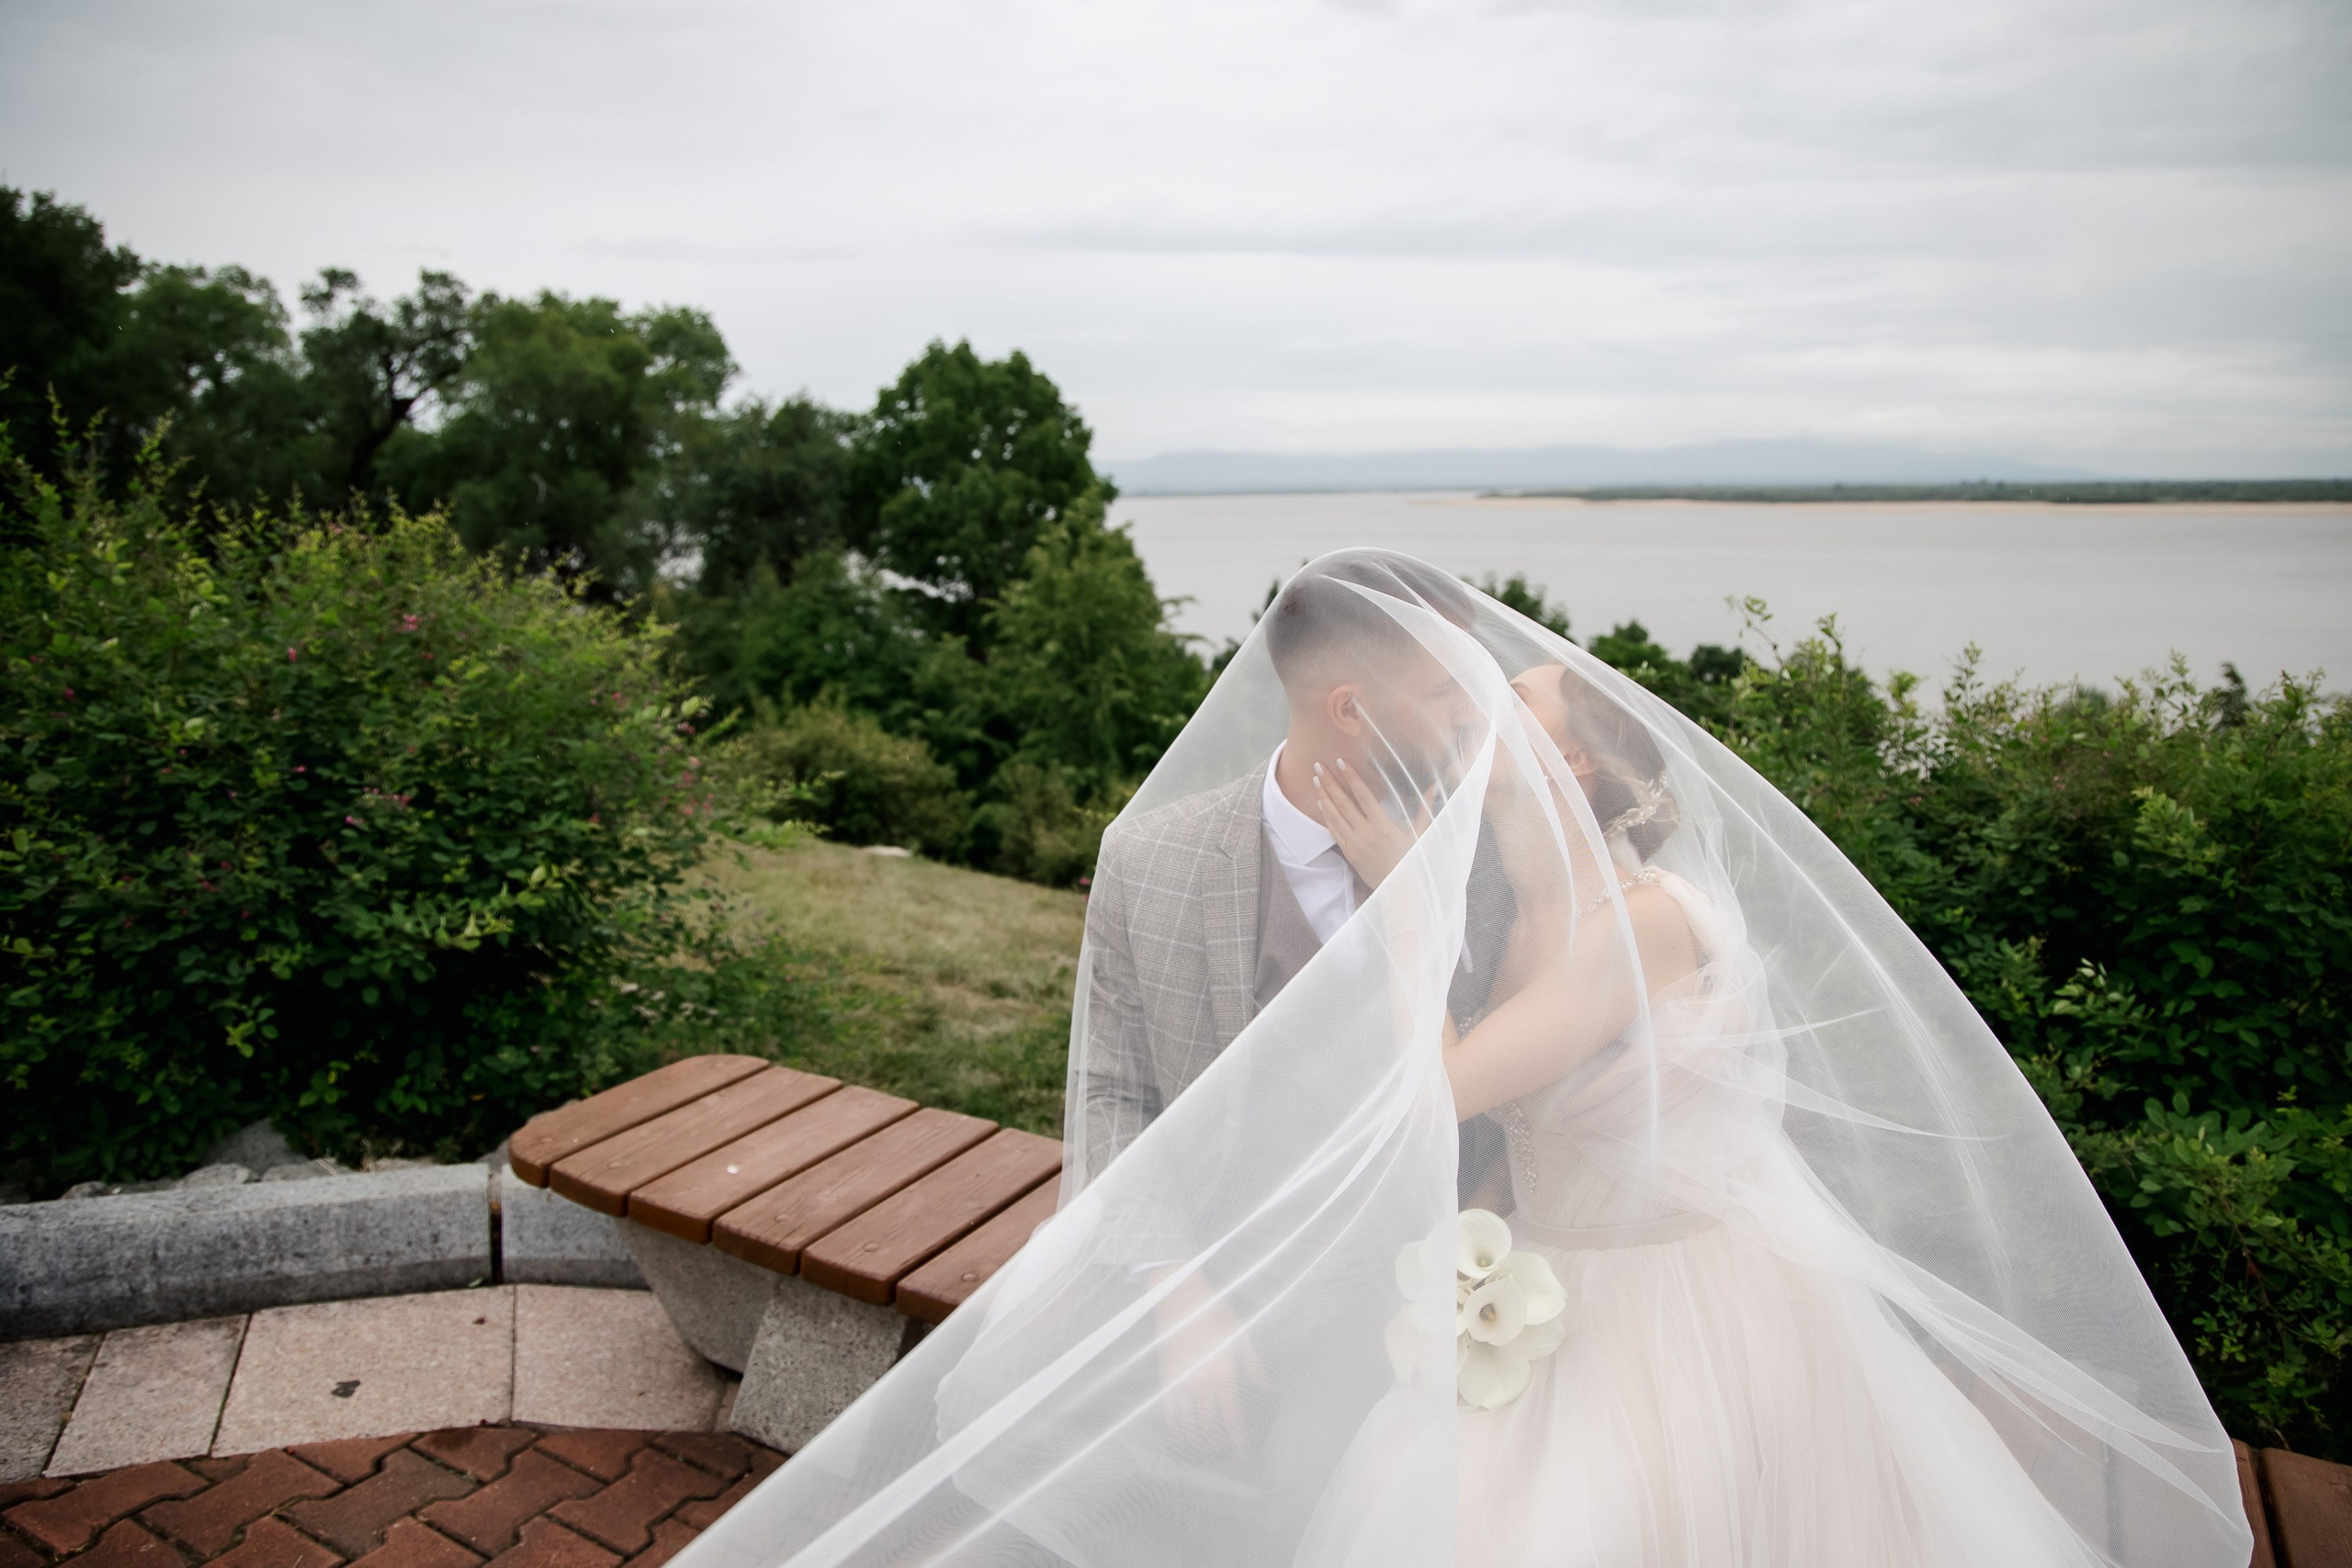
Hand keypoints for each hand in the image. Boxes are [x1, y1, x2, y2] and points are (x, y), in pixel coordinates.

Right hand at [1152, 1270, 1266, 1455]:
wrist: (1179, 1298)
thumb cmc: (1214, 1313)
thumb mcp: (1241, 1336)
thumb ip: (1254, 1367)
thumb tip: (1269, 1389)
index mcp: (1224, 1375)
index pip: (1232, 1417)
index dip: (1238, 1439)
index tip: (1244, 1454)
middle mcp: (1202, 1385)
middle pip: (1210, 1426)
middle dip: (1220, 1445)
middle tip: (1227, 1455)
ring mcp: (1181, 1384)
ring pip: (1189, 1424)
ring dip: (1199, 1441)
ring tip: (1208, 1452)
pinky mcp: (1165, 1379)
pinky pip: (1170, 1411)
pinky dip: (1176, 1428)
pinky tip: (1182, 1438)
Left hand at [1314, 758, 1430, 889]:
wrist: (1401, 890)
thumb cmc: (1413, 860)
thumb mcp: (1421, 834)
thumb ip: (1425, 809)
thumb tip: (1433, 787)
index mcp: (1383, 826)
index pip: (1363, 796)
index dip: (1351, 777)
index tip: (1340, 762)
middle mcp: (1366, 834)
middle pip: (1343, 803)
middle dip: (1330, 782)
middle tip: (1318, 766)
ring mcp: (1355, 844)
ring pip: (1335, 816)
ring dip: (1324, 796)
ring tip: (1316, 780)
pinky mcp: (1349, 854)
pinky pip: (1334, 831)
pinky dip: (1326, 816)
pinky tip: (1321, 803)